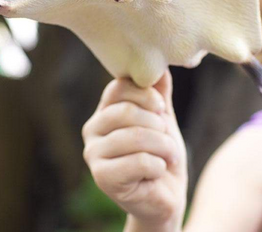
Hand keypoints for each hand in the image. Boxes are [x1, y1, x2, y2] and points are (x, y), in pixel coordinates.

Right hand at [82, 70, 187, 230]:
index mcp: (105, 110)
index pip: (119, 86)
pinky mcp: (102, 178)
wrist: (165, 193)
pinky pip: (139, 161)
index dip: (147, 94)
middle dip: (159, 125)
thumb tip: (160, 67)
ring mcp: (94, 154)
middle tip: (168, 138)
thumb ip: (159, 93)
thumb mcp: (164, 118)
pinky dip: (158, 165)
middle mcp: (93, 129)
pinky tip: (157, 171)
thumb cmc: (162, 152)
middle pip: (127, 111)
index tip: (162, 107)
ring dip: (163, 146)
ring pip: (135, 136)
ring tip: (169, 155)